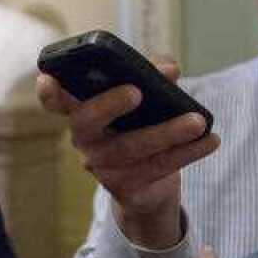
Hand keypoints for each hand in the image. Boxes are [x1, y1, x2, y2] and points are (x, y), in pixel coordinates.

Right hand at [36, 59, 219, 247]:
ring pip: (131, 147)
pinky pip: (157, 168)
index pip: (56, 102)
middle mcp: (85, 140)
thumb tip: (168, 69)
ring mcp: (102, 166)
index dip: (48, 92)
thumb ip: (151, 76)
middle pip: (85, 122)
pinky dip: (187, 153)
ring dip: (167, 132)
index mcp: (83, 113)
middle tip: (136, 92)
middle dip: (108, 104)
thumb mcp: (145, 100)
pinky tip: (210, 141)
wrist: (151, 184)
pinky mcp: (125, 188)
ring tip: (198, 121)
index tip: (47, 78)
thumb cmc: (141, 128)